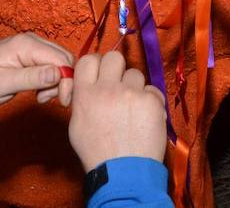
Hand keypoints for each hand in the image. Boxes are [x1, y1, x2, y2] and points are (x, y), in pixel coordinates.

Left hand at [0, 32, 72, 112]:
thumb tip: (59, 73)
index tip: (62, 101)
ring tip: (41, 98)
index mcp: (25, 44)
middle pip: (63, 59)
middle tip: (48, 100)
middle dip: (63, 81)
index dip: (68, 80)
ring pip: (59, 62)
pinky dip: (50, 80)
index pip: (61, 59)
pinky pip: (50, 65)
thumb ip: (31, 78)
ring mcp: (31, 46)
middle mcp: (32, 40)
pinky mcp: (29, 55)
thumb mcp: (2, 85)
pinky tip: (39, 93)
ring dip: (56, 82)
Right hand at [66, 51, 167, 171]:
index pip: (88, 59)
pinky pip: (152, 90)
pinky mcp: (152, 100)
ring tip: (132, 107)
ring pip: (135, 73)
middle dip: (116, 68)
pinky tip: (144, 116)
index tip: (100, 73)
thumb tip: (87, 85)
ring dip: (134, 86)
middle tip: (118, 84)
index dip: (96, 64)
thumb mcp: (76, 125)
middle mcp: (108, 89)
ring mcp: (132, 93)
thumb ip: (81, 99)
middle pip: (114, 57)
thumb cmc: (97, 152)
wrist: (123, 171)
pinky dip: (149, 100)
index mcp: (86, 94)